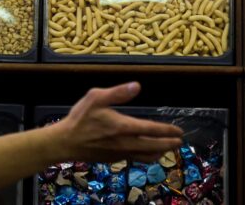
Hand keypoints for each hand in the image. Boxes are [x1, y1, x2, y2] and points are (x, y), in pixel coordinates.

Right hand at [51, 82, 183, 163]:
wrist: (65, 142)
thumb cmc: (80, 118)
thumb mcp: (95, 97)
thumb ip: (117, 92)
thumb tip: (136, 86)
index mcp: (123, 126)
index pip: (151, 130)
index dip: (167, 131)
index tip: (178, 131)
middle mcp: (125, 143)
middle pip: (153, 146)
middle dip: (168, 144)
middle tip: (179, 142)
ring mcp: (120, 153)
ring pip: (146, 156)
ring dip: (160, 152)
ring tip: (168, 149)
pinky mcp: (114, 159)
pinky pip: (136, 159)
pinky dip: (146, 156)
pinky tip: (147, 152)